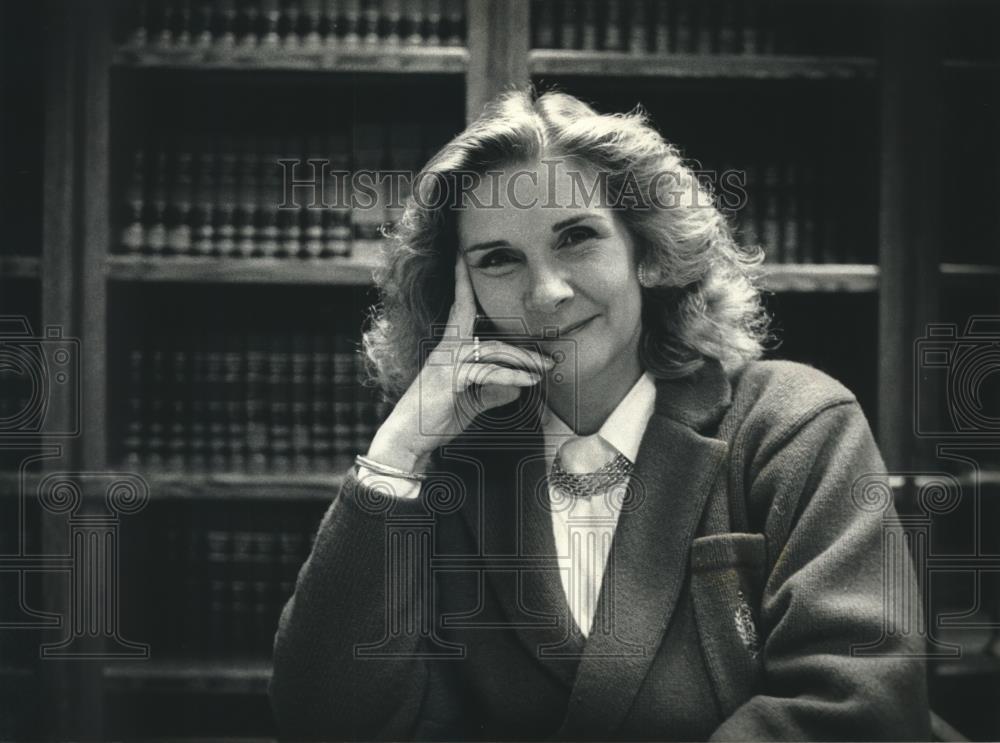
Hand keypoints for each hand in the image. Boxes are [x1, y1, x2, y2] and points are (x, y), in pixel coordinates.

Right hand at [366, 252, 553, 472]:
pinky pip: (487, 372)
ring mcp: (447, 363)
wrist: (407, 439)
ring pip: (493, 351)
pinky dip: (511, 377)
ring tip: (547, 369)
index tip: (463, 256)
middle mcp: (447, 349)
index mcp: (449, 348)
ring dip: (524, 360)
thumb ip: (492, 392)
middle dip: (519, 339)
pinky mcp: (450, 380)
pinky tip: (529, 384)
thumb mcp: (469, 402)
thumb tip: (516, 390)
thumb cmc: (435, 418)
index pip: (460, 308)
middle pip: (485, 329)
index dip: (463, 282)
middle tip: (549, 352)